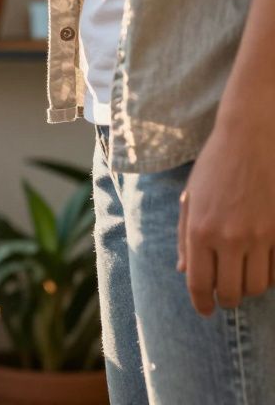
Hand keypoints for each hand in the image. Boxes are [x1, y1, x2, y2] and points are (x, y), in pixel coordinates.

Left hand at [178, 111, 274, 314]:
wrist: (249, 139)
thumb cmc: (213, 168)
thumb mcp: (190, 200)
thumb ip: (186, 238)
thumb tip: (184, 271)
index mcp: (201, 231)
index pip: (200, 284)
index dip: (202, 304)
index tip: (205, 311)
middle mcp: (230, 238)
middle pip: (233, 292)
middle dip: (228, 301)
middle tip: (226, 298)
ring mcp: (261, 235)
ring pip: (260, 286)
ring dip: (250, 289)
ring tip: (243, 279)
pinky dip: (271, 275)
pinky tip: (261, 266)